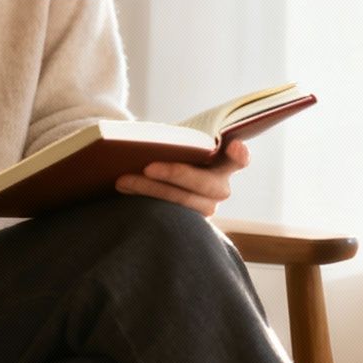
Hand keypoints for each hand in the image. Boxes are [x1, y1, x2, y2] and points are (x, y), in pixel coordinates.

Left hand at [116, 139, 248, 216]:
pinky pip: (167, 216)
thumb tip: (146, 138)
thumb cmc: (171, 152)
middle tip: (148, 167)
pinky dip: (144, 202)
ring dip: (151, 190)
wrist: (159, 172)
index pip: (239, 159)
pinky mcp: (186, 224)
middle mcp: (220, 188)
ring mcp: (204, 209)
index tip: (234, 146)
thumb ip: (175, 141)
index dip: (239, 155)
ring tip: (122, 181)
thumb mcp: (176, 144)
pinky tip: (123, 192)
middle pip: (206, 185)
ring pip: (183, 203)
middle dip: (176, 174)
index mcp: (224, 162)